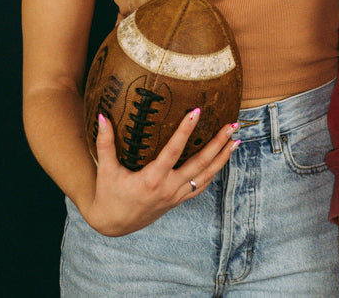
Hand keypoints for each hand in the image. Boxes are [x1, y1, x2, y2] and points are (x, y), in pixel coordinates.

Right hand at [82, 108, 239, 236]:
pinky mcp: (177, 201)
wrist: (112, 226)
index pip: (173, 150)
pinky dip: (213, 173)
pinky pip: (200, 186)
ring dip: (223, 158)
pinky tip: (222, 160)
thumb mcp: (106, 170)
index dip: (185, 131)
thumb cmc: (108, 195)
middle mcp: (168, 188)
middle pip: (200, 163)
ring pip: (206, 176)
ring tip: (236, 140)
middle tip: (233, 125)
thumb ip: (105, 143)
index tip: (197, 111)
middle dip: (218, 143)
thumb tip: (102, 116)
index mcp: (151, 179)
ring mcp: (175, 196)